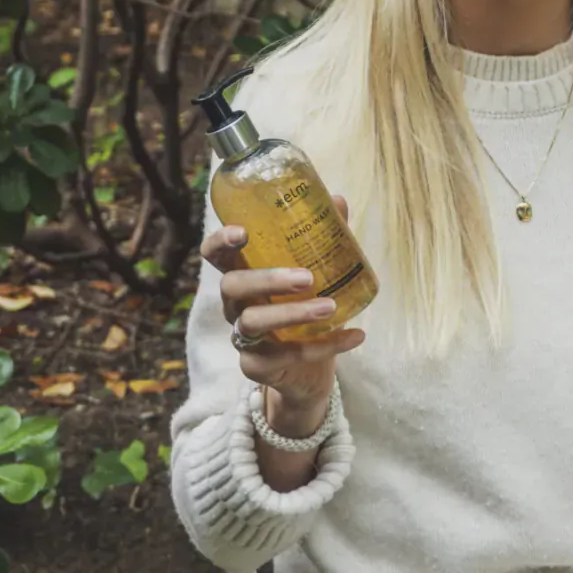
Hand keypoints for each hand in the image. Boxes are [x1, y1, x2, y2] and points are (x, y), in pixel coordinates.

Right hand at [198, 193, 366, 417]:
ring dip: (294, 313)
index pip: (216, 255)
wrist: (309, 371)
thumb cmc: (304, 311)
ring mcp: (243, 337)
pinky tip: (355, 335)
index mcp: (244, 274)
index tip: (242, 232)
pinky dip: (325, 345)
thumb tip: (338, 201)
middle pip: (232, 286)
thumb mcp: (316, 274)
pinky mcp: (257, 366)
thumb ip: (323, 240)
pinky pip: (286, 355)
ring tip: (331, 307)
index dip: (220, 242)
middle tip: (307, 278)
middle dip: (268, 279)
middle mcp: (236, 305)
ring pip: (253, 322)